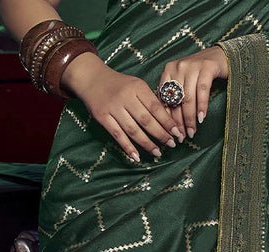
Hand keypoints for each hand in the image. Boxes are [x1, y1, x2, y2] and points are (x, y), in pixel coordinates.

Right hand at [62, 51, 184, 160]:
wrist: (91, 78)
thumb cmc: (119, 84)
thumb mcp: (136, 85)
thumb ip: (149, 100)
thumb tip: (167, 122)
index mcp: (137, 87)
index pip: (156, 107)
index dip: (167, 122)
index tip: (177, 133)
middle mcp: (125, 97)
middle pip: (146, 120)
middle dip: (161, 134)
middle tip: (171, 144)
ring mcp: (113, 107)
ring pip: (133, 130)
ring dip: (147, 144)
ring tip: (158, 153)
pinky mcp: (102, 117)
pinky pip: (117, 135)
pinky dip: (128, 147)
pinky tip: (137, 157)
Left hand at [157, 46, 228, 138]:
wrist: (220, 56)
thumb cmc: (200, 74)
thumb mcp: (184, 82)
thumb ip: (176, 95)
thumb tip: (170, 122)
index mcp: (169, 70)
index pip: (165, 98)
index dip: (168, 118)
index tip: (171, 134)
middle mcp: (178, 66)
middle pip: (176, 100)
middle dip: (178, 122)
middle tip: (182, 137)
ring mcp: (192, 66)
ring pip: (188, 97)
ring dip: (190, 118)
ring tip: (192, 132)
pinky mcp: (206, 67)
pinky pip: (202, 90)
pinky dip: (201, 106)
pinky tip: (202, 118)